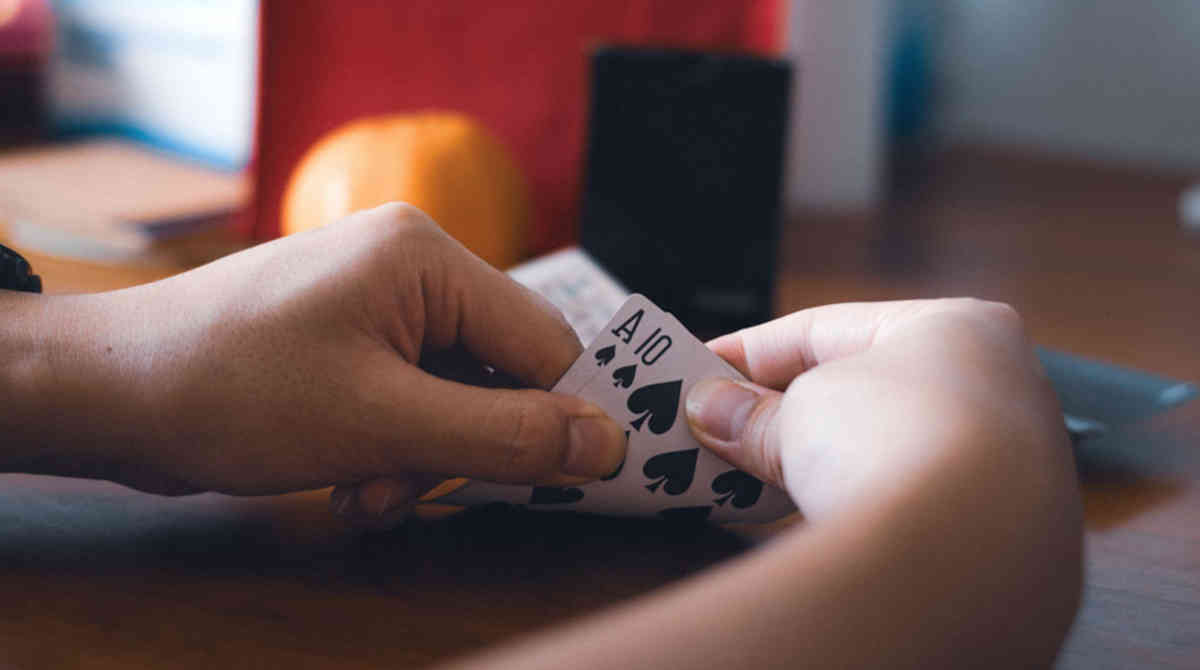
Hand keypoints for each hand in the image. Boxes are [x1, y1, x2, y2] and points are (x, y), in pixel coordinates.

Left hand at [2, 204, 625, 523]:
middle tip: (413, 489)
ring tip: (364, 489)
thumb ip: (504, 435)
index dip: (558, 418)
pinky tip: (348, 477)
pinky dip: (392, 448)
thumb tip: (606, 444)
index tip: (561, 483)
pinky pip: (410, 399)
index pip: (544, 343)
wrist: (108, 392)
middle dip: (466, 446)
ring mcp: (377, 303)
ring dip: (423, 458)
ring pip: (455, 397)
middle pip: (499, 372)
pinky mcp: (349, 339)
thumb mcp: (383, 424)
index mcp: (428, 258)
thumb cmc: (233, 391)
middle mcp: (411, 268)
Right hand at [446, 300, 1082, 669]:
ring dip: (780, 472)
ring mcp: (982, 473)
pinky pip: (874, 509)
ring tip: (703, 486)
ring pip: (851, 460)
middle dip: (754, 418)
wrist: (971, 548)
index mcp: (954, 332)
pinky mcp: (972, 542)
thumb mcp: (803, 405)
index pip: (818, 333)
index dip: (732, 354)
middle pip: (836, 399)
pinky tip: (765, 533)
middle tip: (680, 435)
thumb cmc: (893, 438)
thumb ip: (747, 407)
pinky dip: (817, 514)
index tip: (669, 376)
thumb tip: (701, 409)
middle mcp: (981, 396)